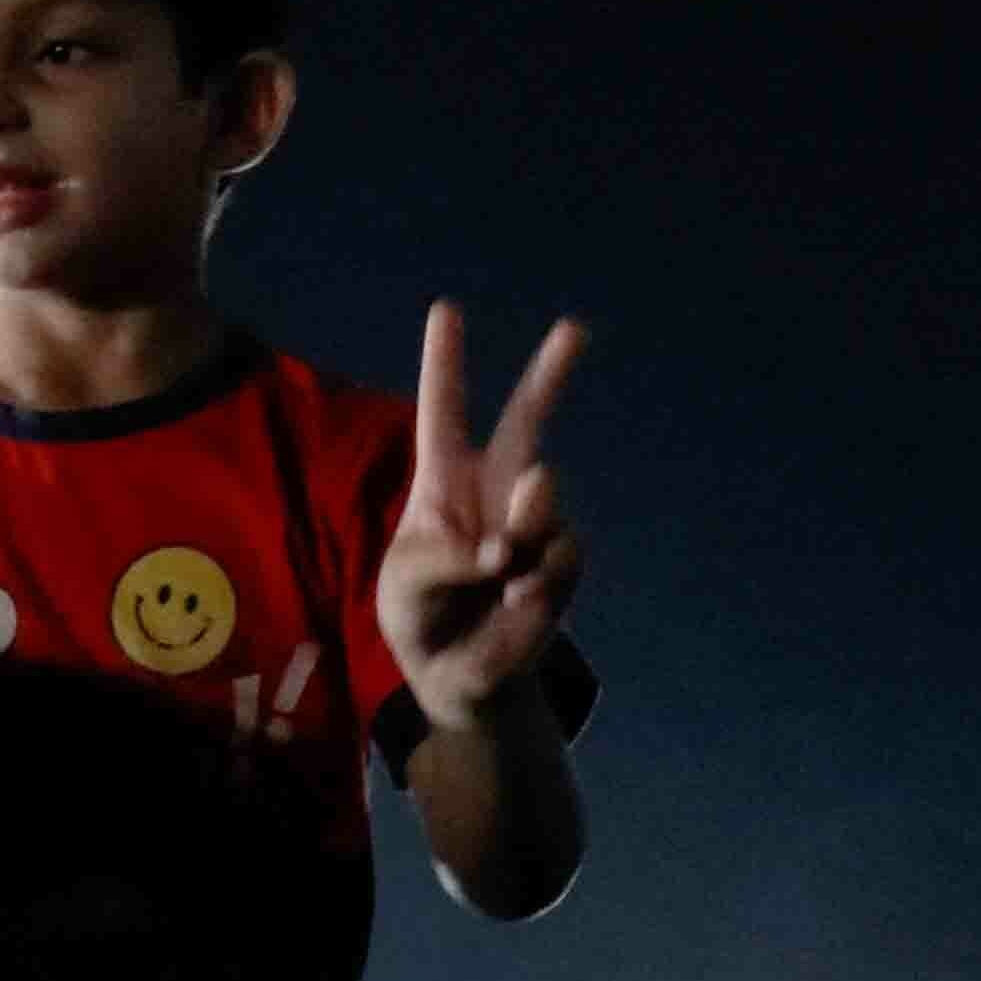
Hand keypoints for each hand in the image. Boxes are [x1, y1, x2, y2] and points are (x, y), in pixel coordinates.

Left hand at [372, 304, 587, 723]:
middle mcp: (494, 489)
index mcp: (443, 479)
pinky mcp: (561, 561)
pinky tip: (514, 602)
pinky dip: (533, 584)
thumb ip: (448, 554)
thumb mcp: (406, 582)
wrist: (458, 670)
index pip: (444, 412)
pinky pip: (556, 557)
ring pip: (541, 503)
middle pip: (527, 419)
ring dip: (519, 536)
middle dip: (551, 372)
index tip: (446, 310)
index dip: (445, 362)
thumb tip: (513, 546)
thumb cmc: (419, 611)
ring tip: (495, 574)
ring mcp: (533, 521)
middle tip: (574, 326)